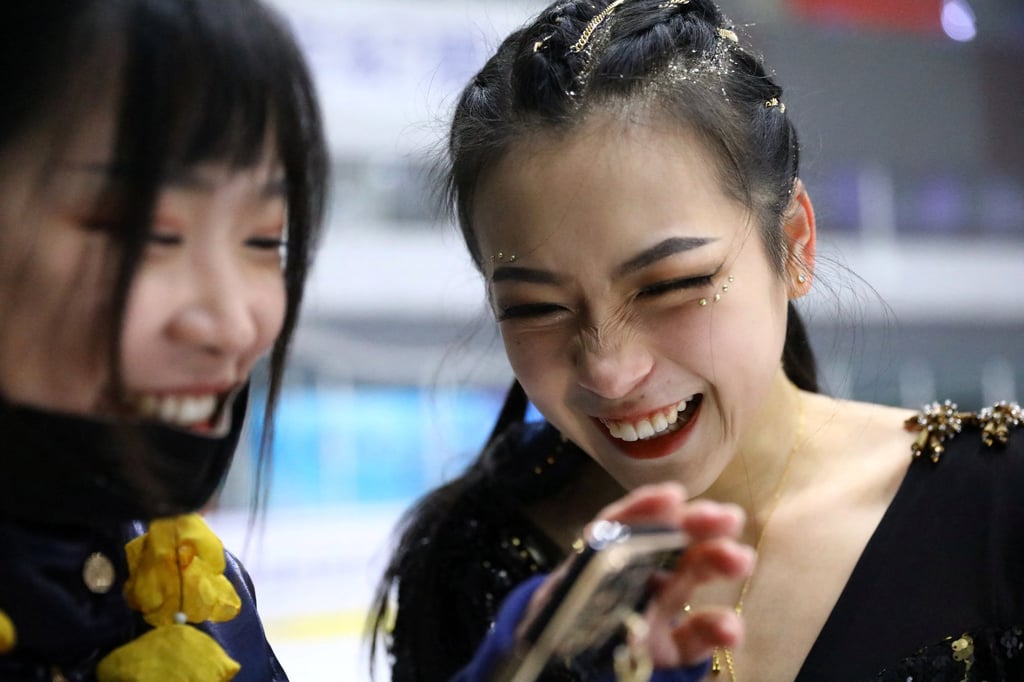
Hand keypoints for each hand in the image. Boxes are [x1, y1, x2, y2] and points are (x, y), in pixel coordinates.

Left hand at [521, 483, 752, 668]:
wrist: (554, 663)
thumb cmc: (556, 622)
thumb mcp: (557, 600)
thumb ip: (576, 587)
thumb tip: (599, 579)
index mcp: (600, 558)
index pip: (622, 526)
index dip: (646, 510)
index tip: (674, 496)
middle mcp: (630, 578)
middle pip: (666, 544)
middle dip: (697, 525)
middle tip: (729, 517)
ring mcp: (651, 612)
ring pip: (686, 580)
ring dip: (716, 563)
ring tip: (740, 559)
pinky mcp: (665, 650)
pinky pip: (693, 638)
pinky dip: (716, 630)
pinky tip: (731, 629)